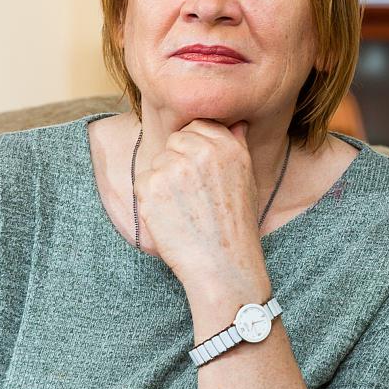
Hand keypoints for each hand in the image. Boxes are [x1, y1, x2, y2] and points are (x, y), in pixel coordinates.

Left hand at [132, 119, 263, 284]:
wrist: (223, 265)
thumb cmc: (235, 226)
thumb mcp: (246, 180)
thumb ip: (237, 146)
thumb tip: (236, 122)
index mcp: (228, 146)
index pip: (197, 126)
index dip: (193, 148)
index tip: (198, 172)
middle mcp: (202, 152)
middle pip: (173, 141)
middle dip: (177, 163)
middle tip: (191, 196)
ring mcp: (175, 168)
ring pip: (157, 162)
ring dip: (163, 182)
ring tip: (183, 210)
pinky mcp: (152, 186)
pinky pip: (142, 182)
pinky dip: (150, 201)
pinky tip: (170, 218)